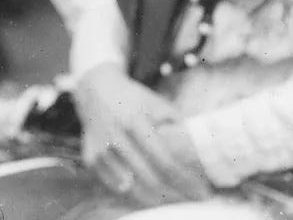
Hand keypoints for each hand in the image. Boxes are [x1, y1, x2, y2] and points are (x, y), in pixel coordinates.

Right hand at [74, 65, 212, 206]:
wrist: (96, 90)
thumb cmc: (133, 98)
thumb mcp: (157, 103)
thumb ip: (176, 124)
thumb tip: (199, 145)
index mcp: (136, 121)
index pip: (164, 161)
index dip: (184, 180)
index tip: (201, 191)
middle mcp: (116, 138)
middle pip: (149, 179)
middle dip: (175, 195)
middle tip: (192, 200)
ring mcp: (101, 151)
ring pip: (132, 189)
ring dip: (156, 200)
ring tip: (175, 201)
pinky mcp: (91, 160)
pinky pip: (116, 187)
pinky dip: (135, 195)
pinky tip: (152, 198)